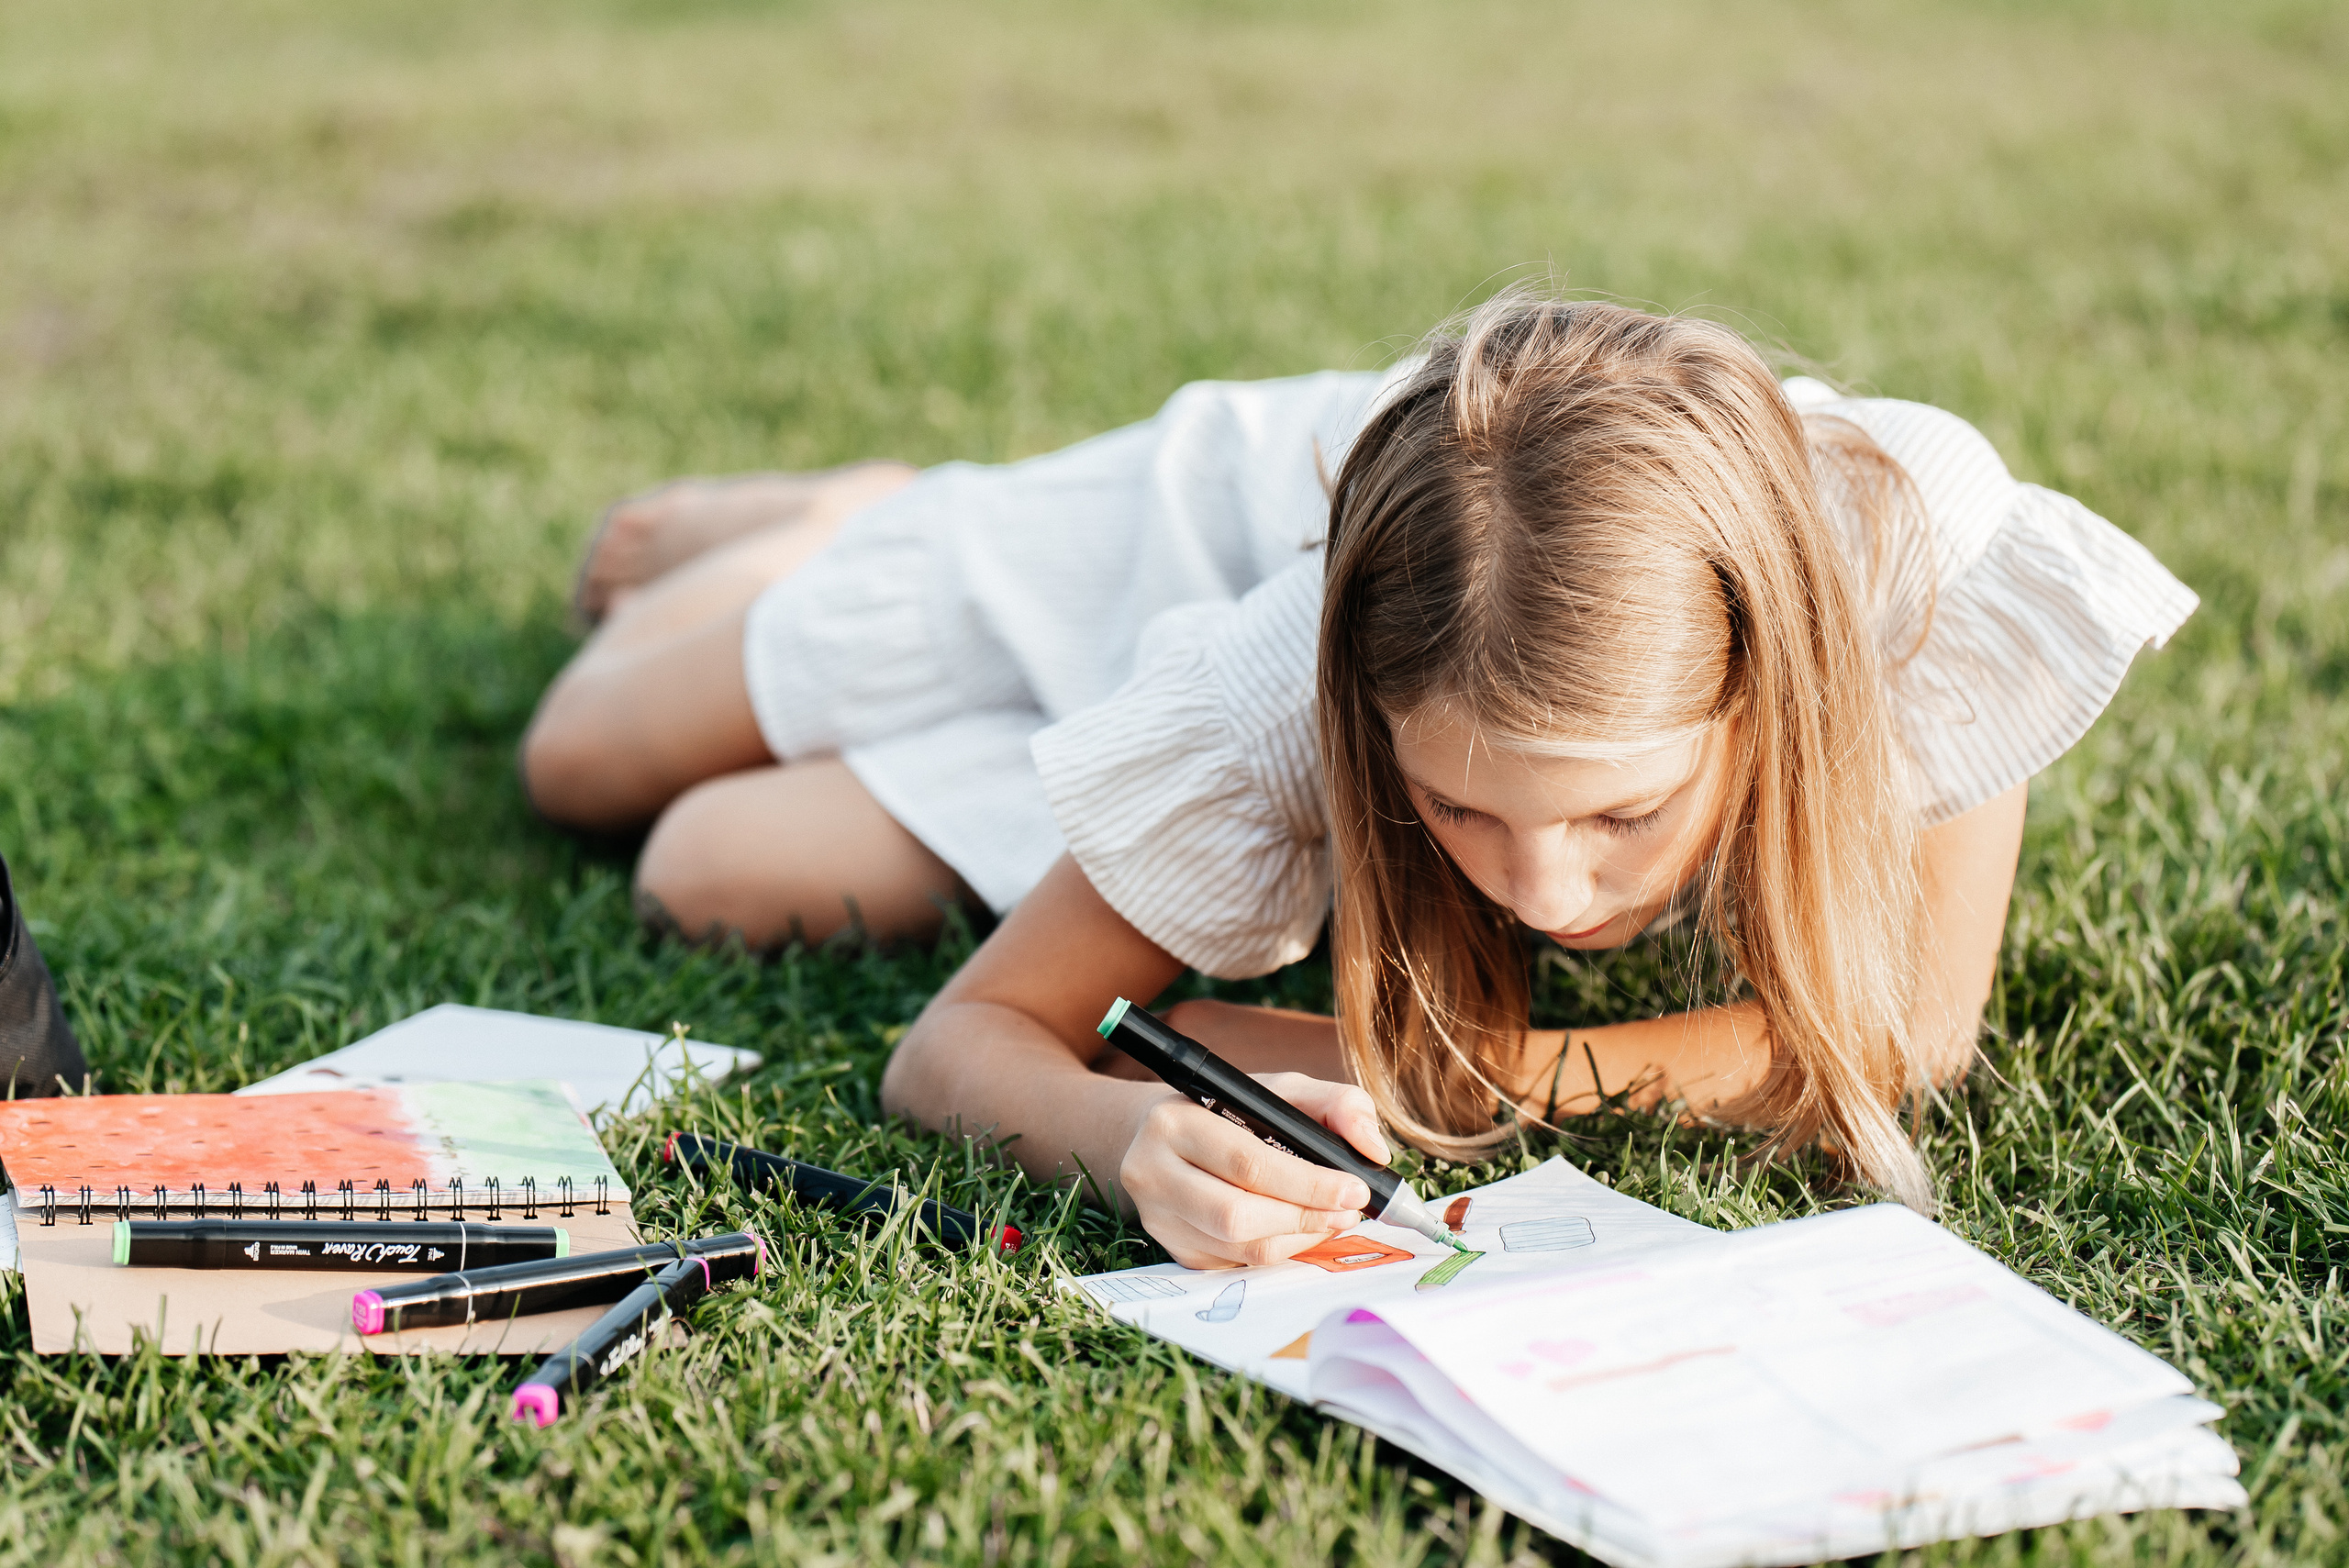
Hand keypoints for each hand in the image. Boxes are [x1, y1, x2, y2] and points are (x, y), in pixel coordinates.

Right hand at [1116, 1073, 1392, 1269]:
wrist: (1165, 1137)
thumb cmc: (1231, 1111)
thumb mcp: (1281, 1090)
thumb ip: (1336, 1104)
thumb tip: (1373, 1150)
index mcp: (1175, 1121)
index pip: (1247, 1162)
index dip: (1307, 1184)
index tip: (1355, 1189)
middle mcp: (1152, 1171)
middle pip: (1237, 1215)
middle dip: (1305, 1218)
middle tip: (1348, 1211)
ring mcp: (1158, 1217)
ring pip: (1239, 1247)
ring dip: (1297, 1239)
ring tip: (1330, 1219)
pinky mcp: (1172, 1248)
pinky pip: (1235, 1264)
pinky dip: (1277, 1251)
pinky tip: (1296, 1230)